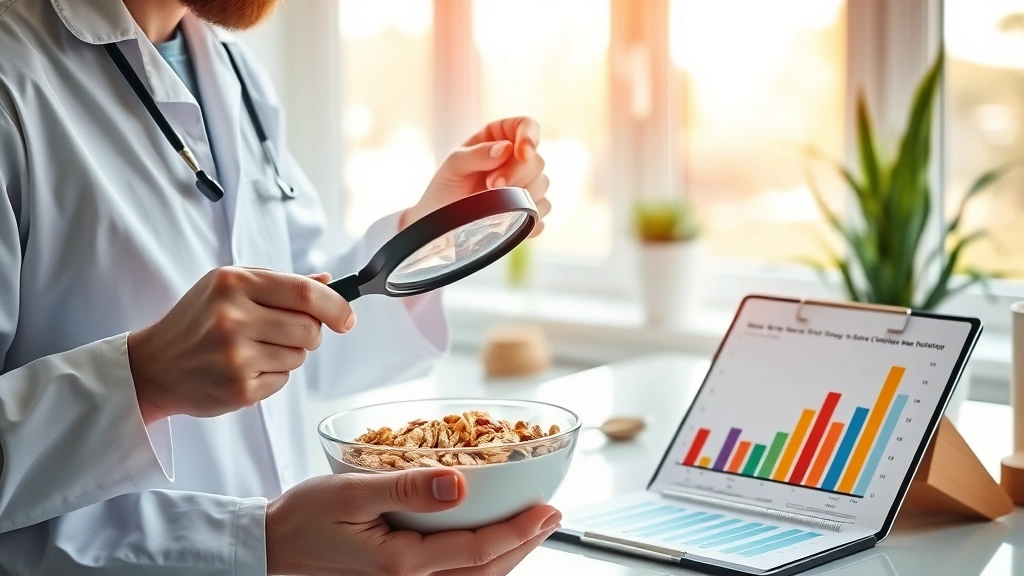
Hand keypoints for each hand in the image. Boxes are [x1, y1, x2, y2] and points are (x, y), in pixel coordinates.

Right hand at [127, 267, 354, 423]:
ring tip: (254, 350)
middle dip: (310, 333)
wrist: (153, 366)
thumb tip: (329, 280)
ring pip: (299, 357)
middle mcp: (233, 317)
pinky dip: (272, 376)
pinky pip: (283, 381)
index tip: (347, 318)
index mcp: (234, 283)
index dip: (336, 306)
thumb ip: (280, 283)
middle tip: (287, 333)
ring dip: (289, 355)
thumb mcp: (229, 287)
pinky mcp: (238, 389)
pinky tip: (243, 369)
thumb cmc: (196, 322)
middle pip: (310, 328)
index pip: (305, 292)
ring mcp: (235, 356)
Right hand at [266, 469, 560, 575]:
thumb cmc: (304, 518)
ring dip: (506, 554)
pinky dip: (479, 559)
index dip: (519, 530)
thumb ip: (406, 488)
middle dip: (523, 544)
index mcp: (403, 562)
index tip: (547, 509)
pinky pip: (453, 575)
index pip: (478, 549)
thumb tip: (458, 483)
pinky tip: (487, 539)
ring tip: (530, 526)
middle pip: (485, 570)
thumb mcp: (351, 491)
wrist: (271, 546)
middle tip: (550, 515)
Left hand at [403, 117, 550, 236]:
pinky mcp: (528, 210)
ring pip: (542, 185)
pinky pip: (541, 211)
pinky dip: (529, 216)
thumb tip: (506, 149)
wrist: (439, 221)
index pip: (527, 126)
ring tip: (494, 204)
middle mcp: (515, 159)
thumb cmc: (444, 188)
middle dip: (517, 174)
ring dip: (522, 195)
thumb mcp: (453, 166)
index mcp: (499, 138)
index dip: (530, 137)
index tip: (522, 153)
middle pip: (537, 160)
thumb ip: (477, 154)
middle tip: (491, 185)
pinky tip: (509, 219)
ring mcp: (525, 185)